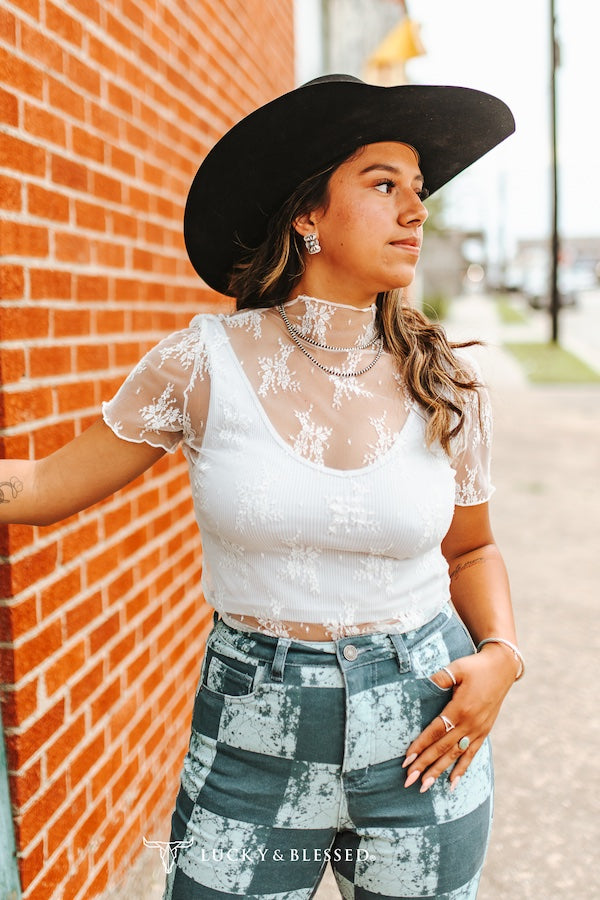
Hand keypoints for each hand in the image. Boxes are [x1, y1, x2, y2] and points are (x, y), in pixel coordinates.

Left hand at [402, 643, 517, 792]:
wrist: (502, 668)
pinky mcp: (484, 732)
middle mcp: (470, 724)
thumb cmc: (476, 667)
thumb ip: (441, 678)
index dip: (421, 746)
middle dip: (425, 765)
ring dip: (439, 772)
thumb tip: (424, 684)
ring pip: (455, 756)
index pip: (436, 732)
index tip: (407, 759)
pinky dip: (461, 769)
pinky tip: (452, 784)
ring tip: (425, 786)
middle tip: (409, 780)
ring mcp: (478, 730)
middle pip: (443, 749)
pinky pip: (471, 755)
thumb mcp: (457, 668)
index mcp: (460, 709)